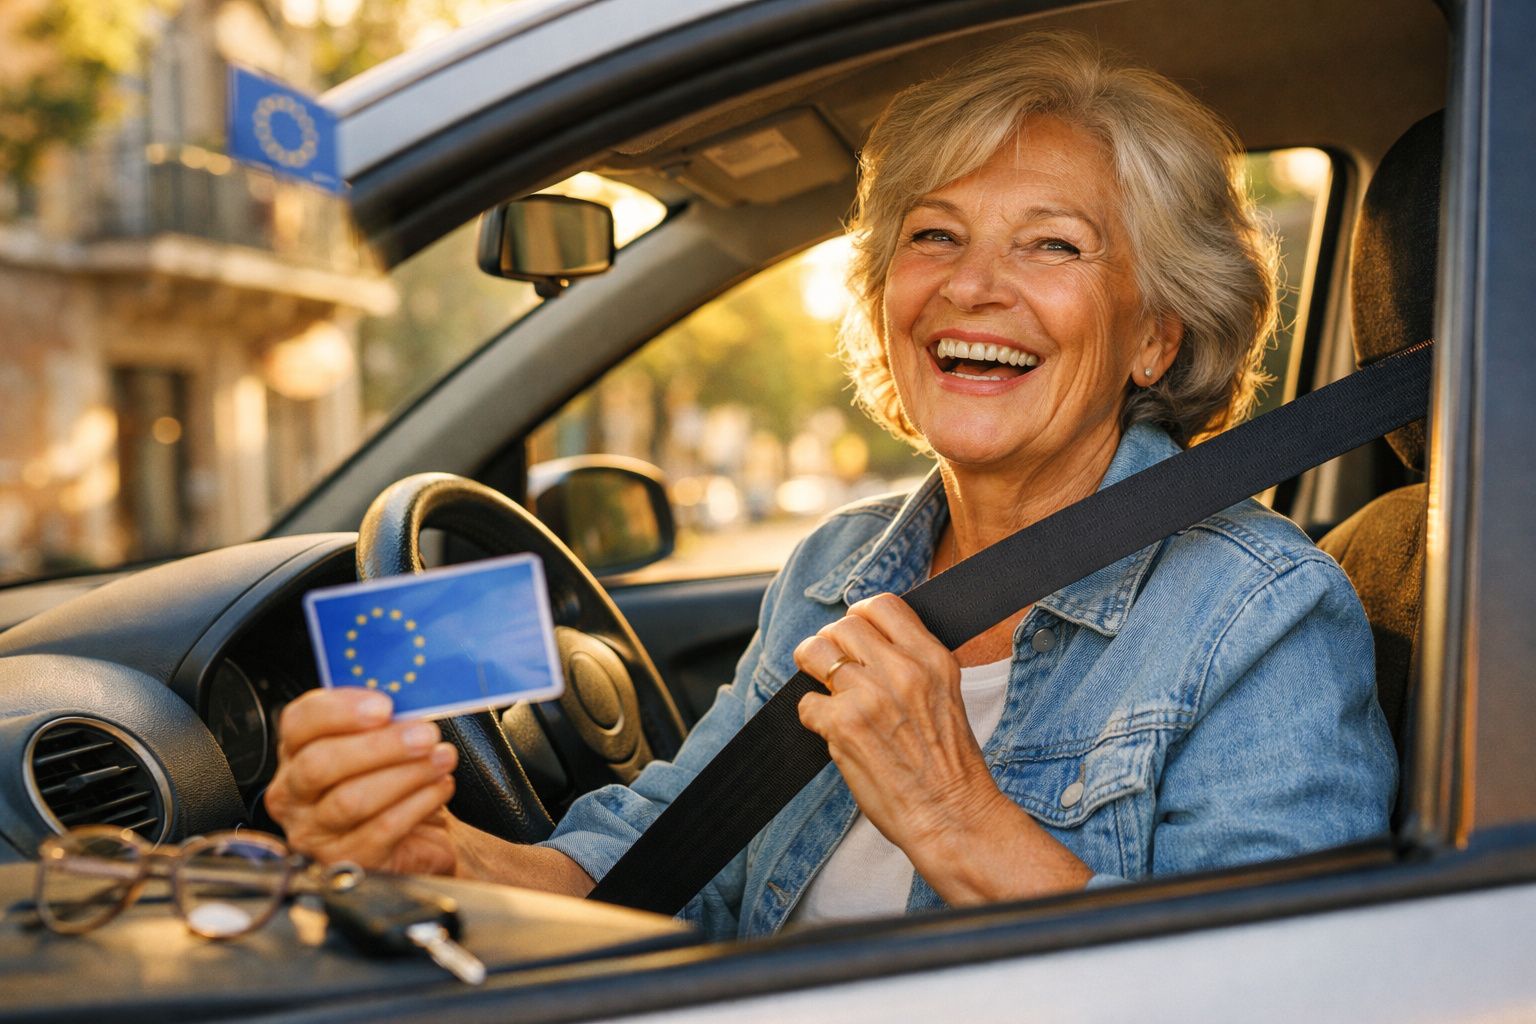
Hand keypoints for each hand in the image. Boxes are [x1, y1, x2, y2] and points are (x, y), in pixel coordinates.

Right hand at [265, 688, 459, 874]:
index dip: (340, 711)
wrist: (415, 840)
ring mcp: (314, 834)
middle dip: (380, 746)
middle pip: (320, 764)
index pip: (299, 722)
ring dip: (406, 774)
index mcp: (297, 752)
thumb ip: (384, 721)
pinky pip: (380, 830)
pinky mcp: (345, 862)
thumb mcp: (383, 745)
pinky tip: (439, 787)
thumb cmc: (393, 784)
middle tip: (425, 735)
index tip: (384, 706)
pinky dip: (417, 804)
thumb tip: (412, 700)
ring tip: (441, 759)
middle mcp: (294, 794)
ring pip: (351, 800)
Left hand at [794, 594, 1091, 902]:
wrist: (954, 817)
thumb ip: (912, 664)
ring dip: (812, 672)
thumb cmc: (950, 767)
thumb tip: (866, 644)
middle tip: (833, 669)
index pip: (881, 605)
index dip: (859, 617)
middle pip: (842, 626)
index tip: (854, 637)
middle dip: (831, 645)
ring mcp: (870, 695)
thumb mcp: (946, 695)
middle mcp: (902, 670)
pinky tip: (831, 731)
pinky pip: (805, 703)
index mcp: (932, 658)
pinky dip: (812, 718)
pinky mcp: (844, 725)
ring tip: (823, 691)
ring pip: (814, 653)